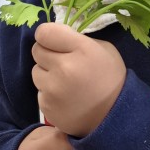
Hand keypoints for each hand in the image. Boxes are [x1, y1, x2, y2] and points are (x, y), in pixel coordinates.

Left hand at [31, 22, 125, 136]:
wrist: (114, 117)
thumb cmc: (111, 79)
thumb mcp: (103, 50)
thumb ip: (77, 40)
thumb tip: (57, 38)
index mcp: (81, 49)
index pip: (44, 32)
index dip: (48, 35)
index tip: (55, 41)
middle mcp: (64, 68)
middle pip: (36, 50)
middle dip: (48, 54)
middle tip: (62, 62)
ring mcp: (53, 89)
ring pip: (35, 71)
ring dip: (46, 74)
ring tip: (65, 82)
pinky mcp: (46, 106)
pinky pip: (40, 92)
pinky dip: (49, 93)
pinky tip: (65, 98)